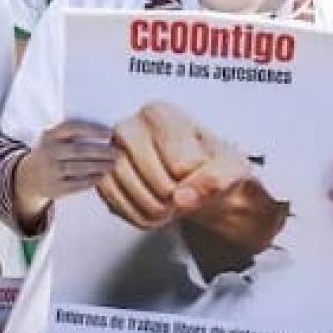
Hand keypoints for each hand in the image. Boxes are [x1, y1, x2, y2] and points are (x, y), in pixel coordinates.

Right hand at [14, 119, 115, 226]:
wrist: (27, 177)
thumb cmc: (51, 153)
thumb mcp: (54, 140)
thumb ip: (73, 136)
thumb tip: (107, 135)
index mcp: (50, 135)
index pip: (71, 128)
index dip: (92, 130)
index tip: (110, 133)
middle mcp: (48, 152)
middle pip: (78, 151)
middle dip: (101, 152)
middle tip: (119, 153)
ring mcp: (50, 171)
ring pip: (78, 168)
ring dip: (99, 166)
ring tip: (113, 164)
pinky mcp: (54, 188)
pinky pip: (76, 184)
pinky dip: (90, 180)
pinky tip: (102, 177)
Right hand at [99, 102, 250, 230]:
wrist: (193, 178)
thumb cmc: (208, 164)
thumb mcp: (231, 167)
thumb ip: (217, 179)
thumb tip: (184, 197)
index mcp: (160, 114)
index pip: (183, 165)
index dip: (199, 178)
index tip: (201, 169)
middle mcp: (129, 129)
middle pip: (161, 185)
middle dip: (180, 198)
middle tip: (186, 188)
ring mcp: (110, 157)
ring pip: (142, 201)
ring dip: (163, 212)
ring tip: (172, 198)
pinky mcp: (100, 181)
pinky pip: (123, 211)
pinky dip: (143, 218)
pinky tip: (154, 205)